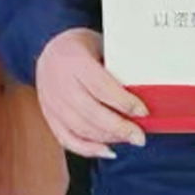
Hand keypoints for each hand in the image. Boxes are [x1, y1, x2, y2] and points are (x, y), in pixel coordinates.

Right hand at [34, 27, 147, 159]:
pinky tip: (107, 150)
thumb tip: (145, 90)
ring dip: (108, 138)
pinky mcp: (49, 116)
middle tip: (140, 136)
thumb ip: (116, 66)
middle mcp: (59, 83)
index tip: (143, 111)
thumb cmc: (81, 47)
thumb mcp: (99, 45)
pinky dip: (89, 149)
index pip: (101, 86)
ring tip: (128, 138)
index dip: (123, 102)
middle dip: (119, 128)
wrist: (50, 50)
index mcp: (74, 61)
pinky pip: (67, 139)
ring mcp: (51, 102)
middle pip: (91, 112)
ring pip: (81, 129)